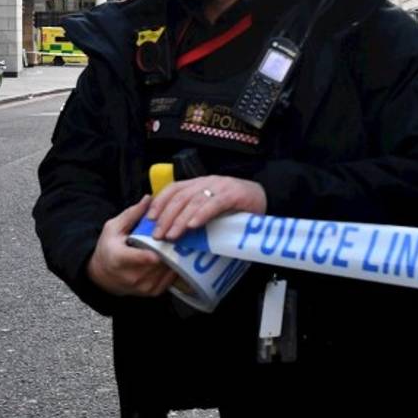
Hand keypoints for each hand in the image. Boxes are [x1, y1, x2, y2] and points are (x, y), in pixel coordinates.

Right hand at [87, 197, 179, 296]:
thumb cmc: (108, 248)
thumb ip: (132, 214)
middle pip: (160, 262)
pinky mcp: (153, 292)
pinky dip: (175, 267)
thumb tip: (148, 198)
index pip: (141, 258)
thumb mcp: (113, 228)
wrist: (102, 275)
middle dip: (171, 248)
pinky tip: (176, 255)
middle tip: (181, 234)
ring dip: (176, 257)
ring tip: (180, 243)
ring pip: (168, 269)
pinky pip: (171, 278)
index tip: (164, 245)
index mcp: (120, 259)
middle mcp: (132, 277)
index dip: (154, 252)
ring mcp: (144, 287)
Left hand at [146, 175, 266, 241]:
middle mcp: (207, 182)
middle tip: (157, 235)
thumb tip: (173, 232)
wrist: (268, 197)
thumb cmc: (238, 207)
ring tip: (172, 235)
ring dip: (180, 220)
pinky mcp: (234, 195)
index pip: (173, 189)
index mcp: (200, 183)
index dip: (160, 203)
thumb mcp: (213, 207)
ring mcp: (221, 187)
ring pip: (193, 202)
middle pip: (179, 197)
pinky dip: (201, 215)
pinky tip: (193, 226)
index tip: (149, 219)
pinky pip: (214, 204)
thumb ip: (196, 213)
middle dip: (166, 217)